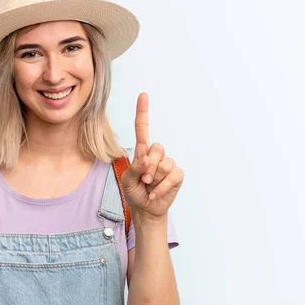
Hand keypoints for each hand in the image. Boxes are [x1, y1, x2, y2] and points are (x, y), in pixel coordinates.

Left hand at [121, 93, 183, 221]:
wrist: (145, 209)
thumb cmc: (135, 192)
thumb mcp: (127, 181)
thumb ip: (134, 168)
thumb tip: (146, 158)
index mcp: (141, 152)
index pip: (142, 129)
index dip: (143, 112)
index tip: (143, 95)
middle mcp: (156, 154)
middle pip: (156, 148)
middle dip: (148, 167)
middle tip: (143, 180)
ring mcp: (168, 164)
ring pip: (164, 164)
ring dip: (154, 179)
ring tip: (149, 187)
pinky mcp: (177, 175)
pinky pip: (172, 175)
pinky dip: (162, 187)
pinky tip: (155, 193)